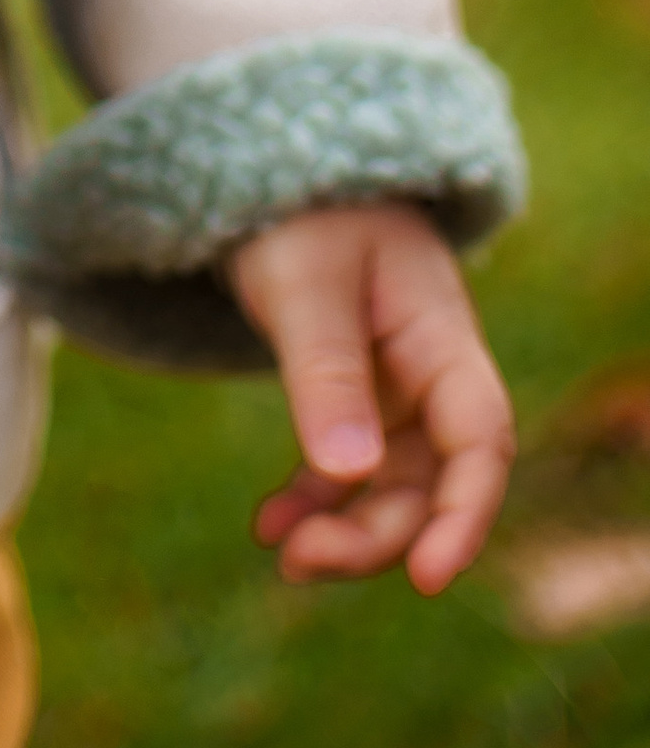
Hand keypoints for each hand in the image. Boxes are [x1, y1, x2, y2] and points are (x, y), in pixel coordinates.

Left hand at [229, 200, 513, 593]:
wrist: (277, 169)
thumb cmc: (302, 211)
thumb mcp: (307, 284)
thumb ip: (327, 373)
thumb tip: (349, 476)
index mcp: (442, 338)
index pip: (479, 441)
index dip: (464, 515)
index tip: (427, 578)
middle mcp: (430, 375)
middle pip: (429, 481)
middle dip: (378, 536)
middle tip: (303, 562)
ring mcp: (394, 389)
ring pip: (389, 486)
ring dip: (345, 528)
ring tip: (282, 553)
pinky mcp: (353, 395)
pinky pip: (347, 467)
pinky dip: (314, 499)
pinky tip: (269, 524)